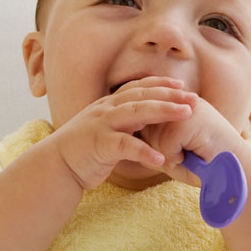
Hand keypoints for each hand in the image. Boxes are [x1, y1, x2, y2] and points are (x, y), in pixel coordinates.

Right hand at [46, 77, 195, 189]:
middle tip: (193, 97)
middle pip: (142, 96)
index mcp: (109, 105)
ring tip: (186, 114)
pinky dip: (144, 151)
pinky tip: (161, 158)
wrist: (56, 166)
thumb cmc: (85, 151)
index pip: (138, 87)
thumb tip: (148, 124)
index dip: (160, 84)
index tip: (181, 83)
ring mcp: (102, 125)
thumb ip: (125, 124)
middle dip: (170, 94)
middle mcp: (106, 110)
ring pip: (136, 113)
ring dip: (163, 111)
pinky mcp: (100, 145)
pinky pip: (125, 146)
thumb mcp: (106, 130)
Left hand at [138, 94, 246, 187]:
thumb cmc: (205, 165)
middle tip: (183, 153)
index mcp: (179, 104)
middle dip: (156, 146)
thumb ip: (152, 141)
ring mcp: (186, 108)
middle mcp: (182, 101)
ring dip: (166, 152)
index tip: (163, 142)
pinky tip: (191, 157)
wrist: (237, 170)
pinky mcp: (188, 120)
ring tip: (188, 155)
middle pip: (144, 125)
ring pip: (152, 136)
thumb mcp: (174, 150)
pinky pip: (163, 145)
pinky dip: (174, 157)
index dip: (147, 130)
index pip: (147, 112)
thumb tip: (129, 135)